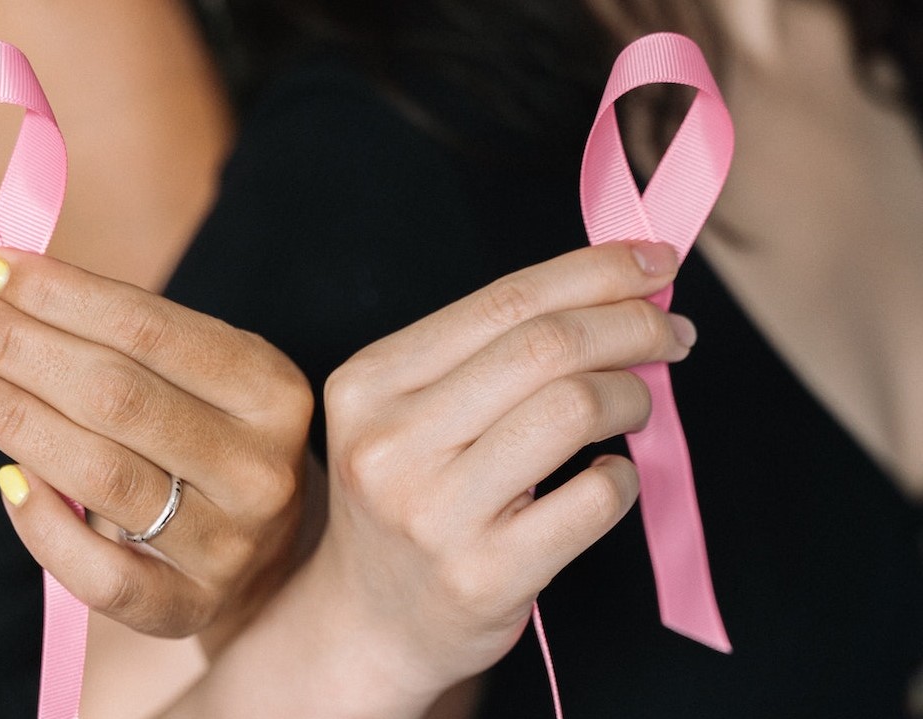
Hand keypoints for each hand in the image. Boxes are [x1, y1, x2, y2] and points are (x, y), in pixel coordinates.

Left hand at [0, 249, 311, 644]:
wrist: (270, 560)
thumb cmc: (211, 443)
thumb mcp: (202, 379)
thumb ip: (123, 339)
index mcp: (271, 389)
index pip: (149, 328)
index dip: (59, 295)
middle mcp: (260, 467)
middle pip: (116, 397)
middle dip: (18, 347)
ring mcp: (229, 545)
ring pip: (100, 475)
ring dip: (9, 418)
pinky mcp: (190, 608)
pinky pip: (99, 574)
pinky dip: (43, 526)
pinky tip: (6, 481)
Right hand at [165, 240, 694, 716]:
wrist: (369, 621)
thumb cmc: (409, 500)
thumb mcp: (408, 413)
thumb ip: (489, 353)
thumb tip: (621, 290)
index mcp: (368, 383)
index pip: (503, 301)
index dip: (593, 270)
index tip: (653, 261)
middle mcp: (389, 443)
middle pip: (544, 347)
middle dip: (632, 324)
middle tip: (672, 333)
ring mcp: (434, 514)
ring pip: (572, 409)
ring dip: (631, 395)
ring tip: (635, 405)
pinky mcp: (483, 575)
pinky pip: (594, 496)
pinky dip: (625, 477)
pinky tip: (610, 476)